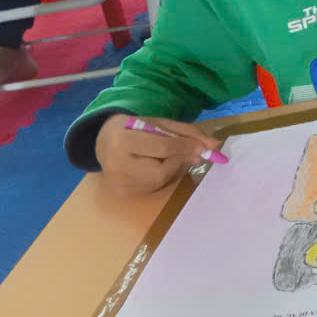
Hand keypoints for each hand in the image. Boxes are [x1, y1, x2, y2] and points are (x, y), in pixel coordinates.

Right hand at [96, 114, 223, 194]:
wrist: (103, 141)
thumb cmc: (134, 128)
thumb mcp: (159, 123)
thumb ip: (186, 133)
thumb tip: (212, 146)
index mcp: (123, 140)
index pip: (162, 147)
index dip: (186, 147)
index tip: (205, 147)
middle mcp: (117, 165)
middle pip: (161, 170)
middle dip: (181, 161)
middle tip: (195, 154)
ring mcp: (118, 183)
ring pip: (159, 181)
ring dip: (174, 169)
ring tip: (171, 157)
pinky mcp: (122, 194)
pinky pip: (153, 188)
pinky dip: (163, 177)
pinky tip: (158, 165)